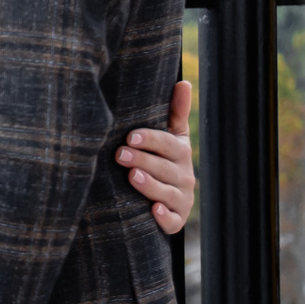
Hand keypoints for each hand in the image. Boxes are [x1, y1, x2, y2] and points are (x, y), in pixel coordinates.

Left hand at [117, 79, 194, 233]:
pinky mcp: (176, 221)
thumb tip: (182, 81)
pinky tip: (153, 210)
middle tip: (120, 154)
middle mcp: (184, 176)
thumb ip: (175, 112)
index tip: (131, 136)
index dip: (151, 139)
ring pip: (168, 194)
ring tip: (133, 177)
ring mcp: (181, 200)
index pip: (168, 144)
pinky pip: (172, 221)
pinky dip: (164, 218)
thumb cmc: (161, 159)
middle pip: (165, 168)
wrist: (164, 199)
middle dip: (143, 161)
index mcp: (180, 152)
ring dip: (151, 186)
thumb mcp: (171, 135)